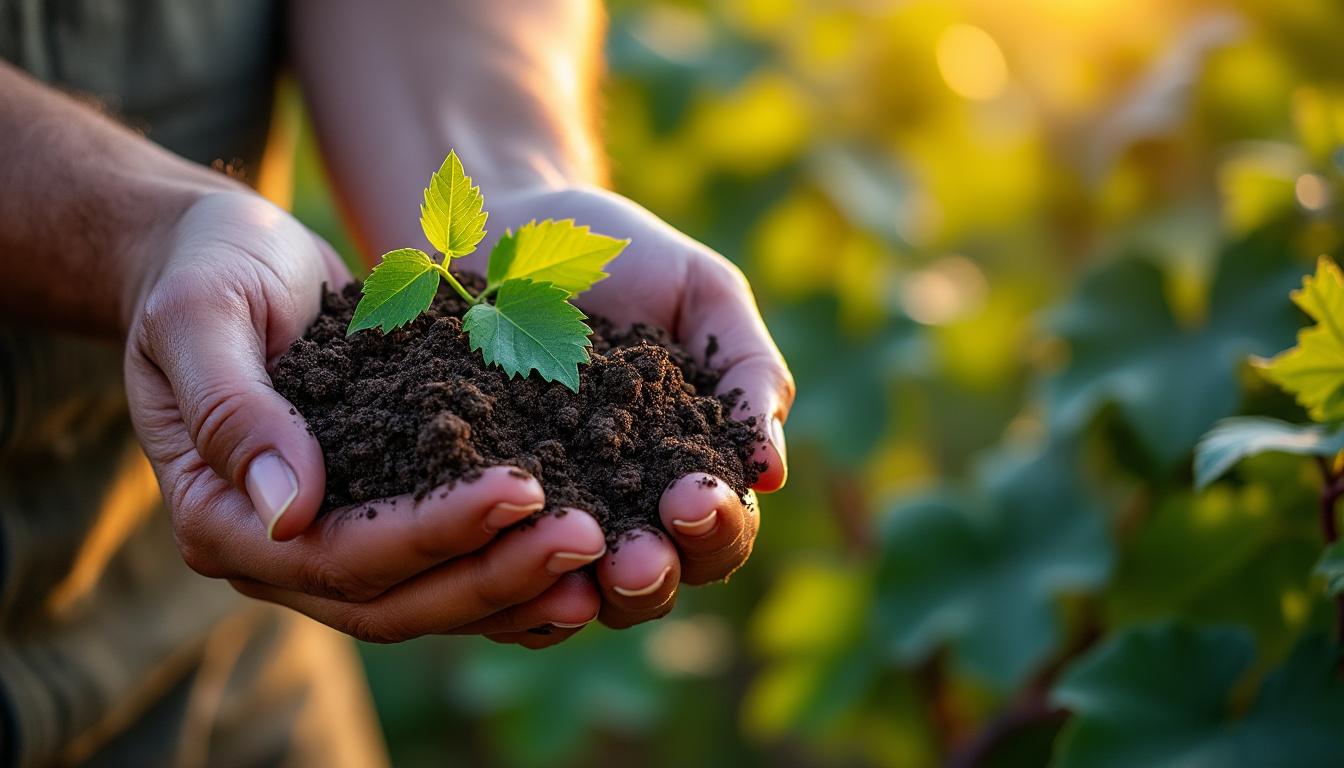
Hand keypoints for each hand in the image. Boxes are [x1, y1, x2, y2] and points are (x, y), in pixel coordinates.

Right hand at [125, 191, 608, 647]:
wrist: (227, 258)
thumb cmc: (204, 273)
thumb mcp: (201, 317)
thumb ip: (233, 408)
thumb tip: (288, 511)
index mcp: (222, 517)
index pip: (339, 554)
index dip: (434, 531)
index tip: (522, 488)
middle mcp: (280, 552)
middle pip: (398, 601)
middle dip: (497, 572)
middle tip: (588, 536)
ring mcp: (334, 545)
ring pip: (434, 600)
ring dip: (519, 586)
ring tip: (606, 559)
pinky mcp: (383, 518)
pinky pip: (452, 566)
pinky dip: (514, 566)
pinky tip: (589, 555)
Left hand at [480, 186, 794, 627]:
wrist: (507, 223)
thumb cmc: (621, 255)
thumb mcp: (702, 294)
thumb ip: (748, 372)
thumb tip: (771, 473)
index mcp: (689, 472)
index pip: (720, 530)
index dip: (717, 526)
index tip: (696, 497)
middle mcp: (622, 512)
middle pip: (655, 581)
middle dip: (653, 575)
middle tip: (637, 560)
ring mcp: (546, 516)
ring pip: (573, 590)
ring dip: (578, 589)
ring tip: (571, 559)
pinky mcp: (474, 509)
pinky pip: (488, 562)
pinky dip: (497, 567)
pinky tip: (492, 548)